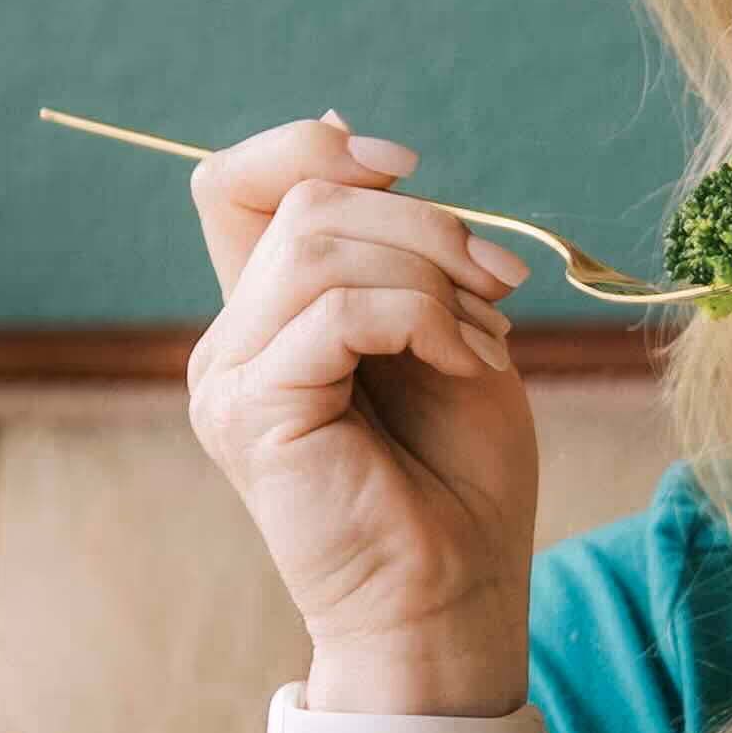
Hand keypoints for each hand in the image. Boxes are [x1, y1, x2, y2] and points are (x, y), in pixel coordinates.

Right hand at [187, 112, 539, 699]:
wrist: (453, 604)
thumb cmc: (457, 481)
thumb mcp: (442, 329)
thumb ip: (393, 247)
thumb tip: (343, 128)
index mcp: (267, 320)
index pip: (236, 182)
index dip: (313, 148)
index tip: (408, 166)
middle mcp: (230, 343)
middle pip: (304, 200)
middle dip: (424, 222)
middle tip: (500, 285)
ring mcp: (230, 379)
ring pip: (320, 243)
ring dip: (433, 276)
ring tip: (486, 341)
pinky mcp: (252, 414)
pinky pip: (341, 311)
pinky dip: (426, 321)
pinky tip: (468, 365)